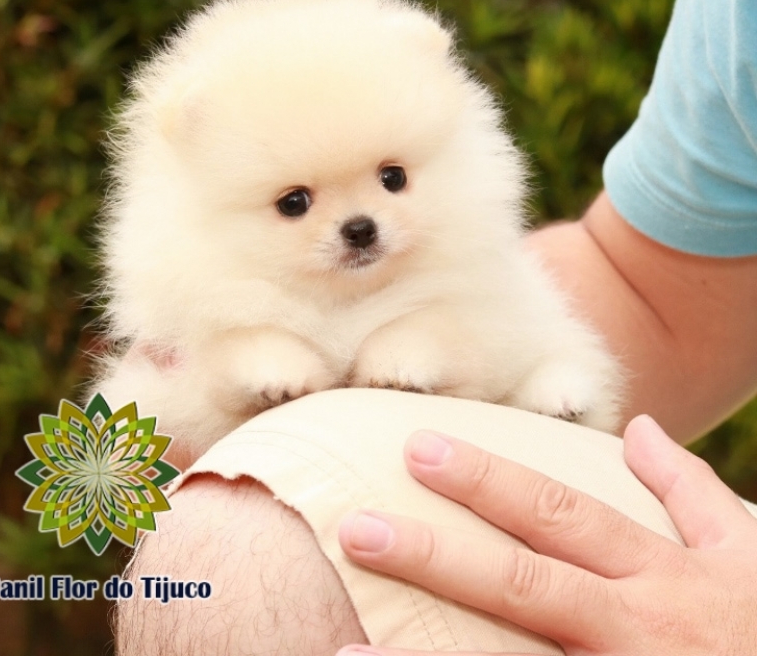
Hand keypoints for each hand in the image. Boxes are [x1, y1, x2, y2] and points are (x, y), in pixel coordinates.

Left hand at [336, 415, 756, 654]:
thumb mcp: (746, 556)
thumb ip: (689, 492)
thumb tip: (640, 427)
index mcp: (660, 574)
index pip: (558, 513)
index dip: (487, 480)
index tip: (419, 448)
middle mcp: (634, 629)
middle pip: (521, 585)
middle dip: (437, 555)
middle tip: (357, 529)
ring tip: (343, 651)